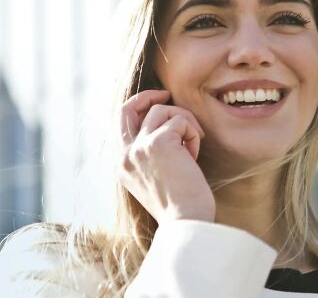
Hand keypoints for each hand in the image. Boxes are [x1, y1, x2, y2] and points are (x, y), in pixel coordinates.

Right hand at [118, 90, 214, 223]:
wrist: (186, 222)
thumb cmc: (181, 206)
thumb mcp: (157, 180)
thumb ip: (152, 156)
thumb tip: (168, 129)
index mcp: (123, 166)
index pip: (122, 124)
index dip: (140, 108)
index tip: (159, 105)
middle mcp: (126, 155)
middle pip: (128, 108)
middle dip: (148, 96)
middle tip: (167, 95)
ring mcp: (139, 147)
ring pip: (162, 111)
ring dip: (184, 122)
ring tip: (193, 145)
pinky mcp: (158, 142)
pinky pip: (180, 120)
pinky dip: (192, 133)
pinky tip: (195, 155)